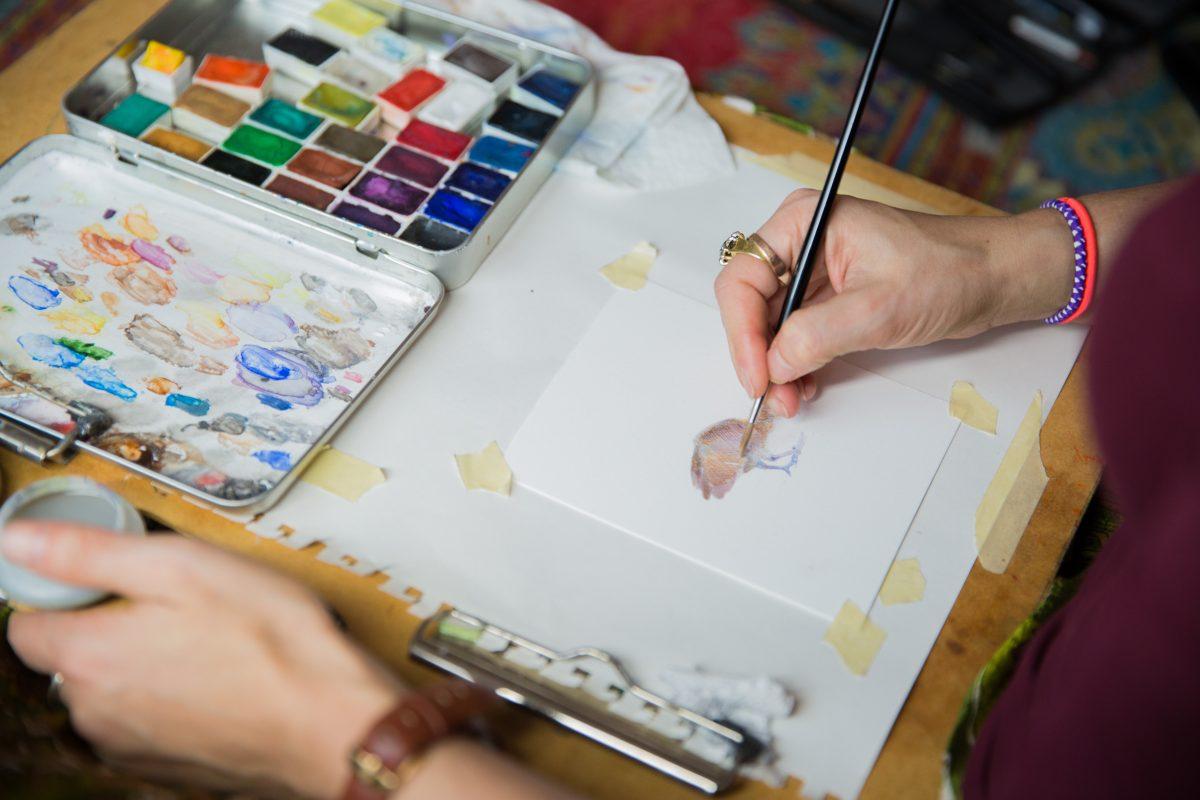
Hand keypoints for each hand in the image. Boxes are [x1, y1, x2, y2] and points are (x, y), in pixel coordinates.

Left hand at [3, 523, 400, 798]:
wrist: (330, 722)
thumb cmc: (270, 643)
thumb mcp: (182, 566)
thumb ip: (90, 552)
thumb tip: (19, 541)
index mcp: (88, 656)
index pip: (27, 619)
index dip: (67, 589)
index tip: (113, 577)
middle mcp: (94, 711)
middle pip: (73, 657)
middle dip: (112, 627)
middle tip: (179, 604)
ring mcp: (129, 746)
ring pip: (112, 692)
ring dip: (145, 665)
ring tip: (209, 641)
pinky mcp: (165, 768)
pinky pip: (148, 723)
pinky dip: (173, 700)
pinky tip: (220, 678)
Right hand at [714, 189, 1073, 416]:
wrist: (996, 279)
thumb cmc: (950, 271)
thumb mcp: (879, 307)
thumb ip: (817, 336)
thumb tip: (773, 365)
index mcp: (803, 222)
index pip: (743, 278)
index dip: (741, 331)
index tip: (757, 374)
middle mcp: (800, 243)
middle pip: (750, 304)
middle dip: (758, 354)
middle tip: (772, 395)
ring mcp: (813, 272)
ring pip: (769, 326)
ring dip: (775, 366)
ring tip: (792, 398)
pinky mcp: (829, 300)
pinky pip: (795, 335)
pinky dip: (794, 364)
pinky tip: (806, 385)